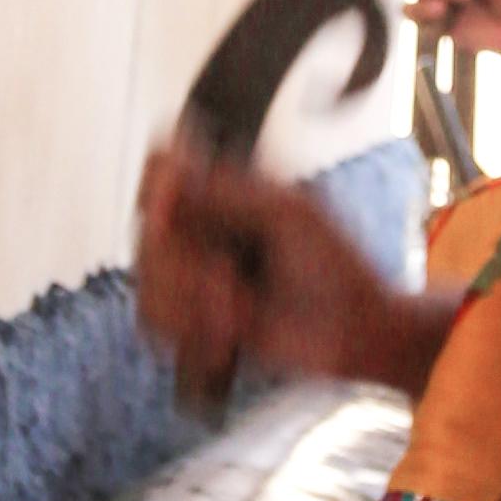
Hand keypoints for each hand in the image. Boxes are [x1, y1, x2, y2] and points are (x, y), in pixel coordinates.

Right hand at [134, 137, 447, 405]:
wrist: (354, 330)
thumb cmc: (338, 267)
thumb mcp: (288, 213)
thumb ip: (226, 191)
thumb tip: (167, 179)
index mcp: (224, 187)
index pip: (159, 164)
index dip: (156, 188)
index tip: (173, 211)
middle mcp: (201, 225)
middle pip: (145, 230)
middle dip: (184, 265)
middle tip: (228, 276)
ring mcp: (194, 271)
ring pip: (147, 280)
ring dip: (194, 304)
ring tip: (241, 311)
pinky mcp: (192, 317)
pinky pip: (155, 322)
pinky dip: (193, 333)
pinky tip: (229, 336)